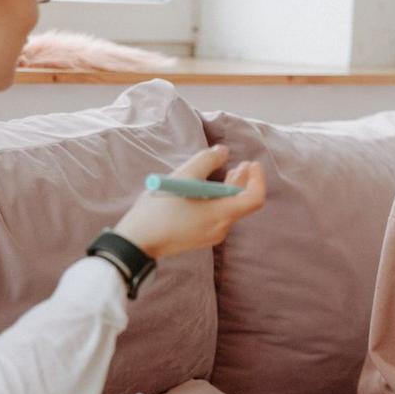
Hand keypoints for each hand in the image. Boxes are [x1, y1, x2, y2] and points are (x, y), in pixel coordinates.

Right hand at [113, 145, 265, 258]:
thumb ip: (206, 160)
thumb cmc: (159, 209)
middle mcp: (220, 228)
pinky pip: (218, 216)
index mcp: (220, 215)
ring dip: (231, 189)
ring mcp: (210, 235)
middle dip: (244, 182)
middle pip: (242, 203)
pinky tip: (210, 189)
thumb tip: (223, 151)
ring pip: (230, 209)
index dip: (258, 179)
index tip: (252, 163)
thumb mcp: (182, 177)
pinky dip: (220, 200)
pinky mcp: (199, 237)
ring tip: (231, 172)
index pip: (255, 199)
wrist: (137, 242)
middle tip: (244, 163)